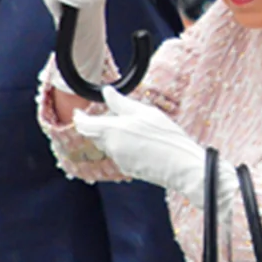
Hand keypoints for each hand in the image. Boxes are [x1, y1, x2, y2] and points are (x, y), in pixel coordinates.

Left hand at [71, 88, 229, 220]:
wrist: (182, 166)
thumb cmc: (166, 137)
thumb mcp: (145, 112)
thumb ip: (121, 103)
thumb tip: (107, 93)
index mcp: (112, 131)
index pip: (84, 125)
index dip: (79, 118)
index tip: (79, 112)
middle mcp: (111, 147)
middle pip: (96, 135)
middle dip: (101, 125)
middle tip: (116, 115)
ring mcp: (119, 160)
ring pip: (108, 144)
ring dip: (114, 136)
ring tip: (135, 128)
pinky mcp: (128, 169)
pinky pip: (119, 154)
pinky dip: (124, 146)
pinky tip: (143, 142)